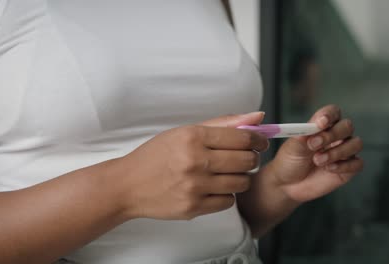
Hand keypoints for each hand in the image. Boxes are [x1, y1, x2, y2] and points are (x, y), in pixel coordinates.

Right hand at [118, 112, 267, 219]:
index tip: (260, 142)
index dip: (258, 140)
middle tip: (243, 158)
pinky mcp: (193, 207)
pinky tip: (213, 188)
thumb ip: (223, 123)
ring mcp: (195, 187)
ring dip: (240, 178)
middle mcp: (195, 161)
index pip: (242, 138)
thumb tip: (258, 117)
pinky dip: (226, 194)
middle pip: (246, 161)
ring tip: (226, 174)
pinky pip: (228, 202)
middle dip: (251, 158)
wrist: (128, 185)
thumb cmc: (156, 156)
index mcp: (193, 137)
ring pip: (242, 183)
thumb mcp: (184, 132)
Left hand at [271, 105, 362, 202]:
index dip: (329, 115)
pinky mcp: (348, 169)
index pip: (333, 112)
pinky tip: (328, 169)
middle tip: (313, 145)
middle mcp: (336, 136)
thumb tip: (317, 123)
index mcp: (323, 126)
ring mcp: (344, 152)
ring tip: (317, 161)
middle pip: (347, 126)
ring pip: (356, 144)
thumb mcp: (293, 145)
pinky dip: (344, 166)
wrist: (288, 183)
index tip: (321, 122)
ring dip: (336, 152)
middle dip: (332, 135)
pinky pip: (357, 163)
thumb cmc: (290, 160)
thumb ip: (305, 133)